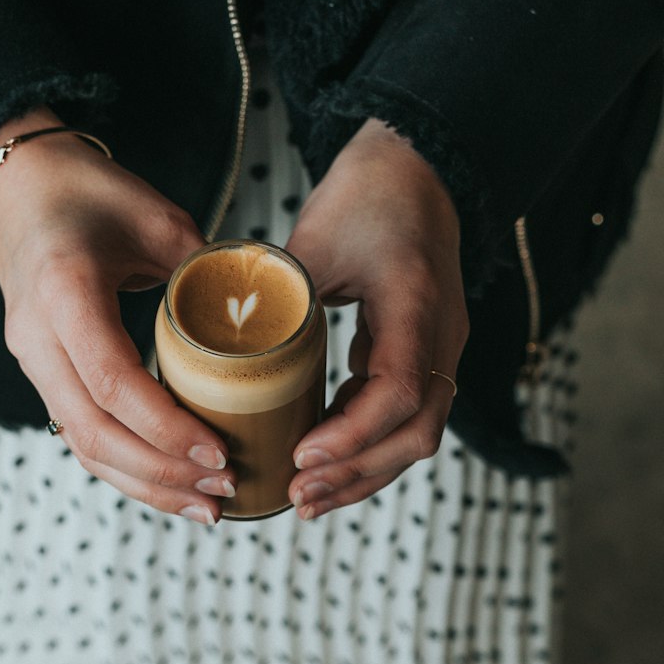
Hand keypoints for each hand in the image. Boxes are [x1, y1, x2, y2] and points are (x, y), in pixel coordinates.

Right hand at [0, 110, 236, 523]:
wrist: (17, 184)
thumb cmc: (88, 191)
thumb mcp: (157, 216)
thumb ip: (206, 271)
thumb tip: (262, 325)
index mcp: (64, 291)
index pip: (111, 381)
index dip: (165, 427)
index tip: (218, 451)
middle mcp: (37, 336)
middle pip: (93, 432)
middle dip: (162, 473)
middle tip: (225, 489)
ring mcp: (32, 360)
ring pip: (82, 446)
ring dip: (144, 484)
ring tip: (205, 505)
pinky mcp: (42, 373)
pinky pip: (80, 435)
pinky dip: (125, 468)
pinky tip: (170, 485)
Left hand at [283, 119, 468, 519]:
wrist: (416, 167)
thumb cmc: (367, 193)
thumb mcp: (312, 239)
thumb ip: (278, 296)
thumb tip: (222, 352)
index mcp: (415, 303)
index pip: (398, 392)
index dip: (351, 435)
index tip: (301, 455)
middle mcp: (442, 334)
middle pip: (418, 431)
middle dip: (357, 473)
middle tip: (298, 494)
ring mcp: (441, 346)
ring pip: (418, 433)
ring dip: (364, 471)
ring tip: (308, 496)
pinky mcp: (426, 352)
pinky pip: (408, 416)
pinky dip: (368, 445)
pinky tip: (324, 459)